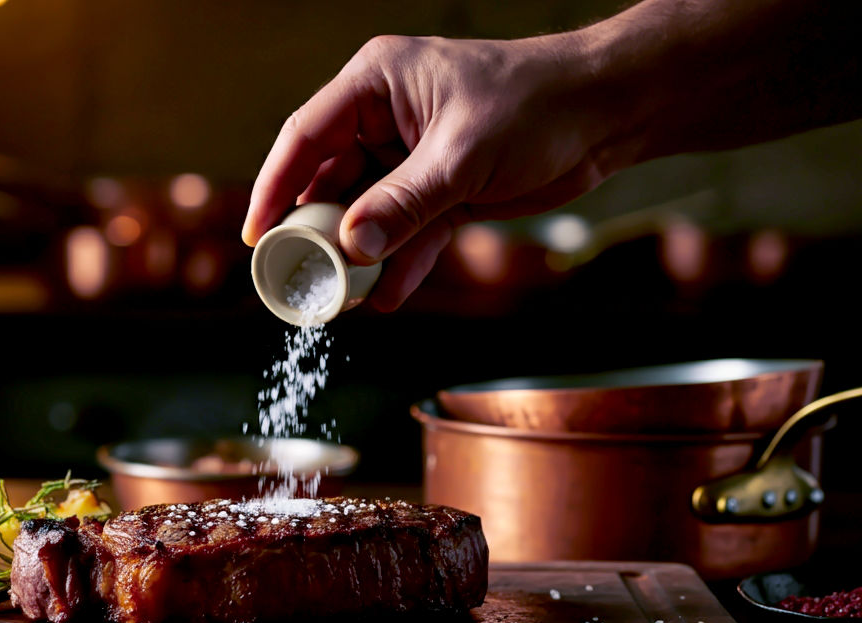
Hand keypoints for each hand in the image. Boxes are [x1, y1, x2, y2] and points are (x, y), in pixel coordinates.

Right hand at [241, 33, 635, 310]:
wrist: (605, 114)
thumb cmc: (535, 104)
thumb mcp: (462, 154)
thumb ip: (405, 202)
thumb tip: (351, 246)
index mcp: (376, 83)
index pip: (306, 137)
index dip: (274, 186)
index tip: (257, 236)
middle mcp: (385, 118)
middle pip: (329, 181)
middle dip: (315, 233)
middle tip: (298, 278)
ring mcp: (413, 158)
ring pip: (368, 214)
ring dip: (358, 257)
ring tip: (340, 300)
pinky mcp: (444, 191)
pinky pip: (408, 233)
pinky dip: (400, 264)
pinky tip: (387, 297)